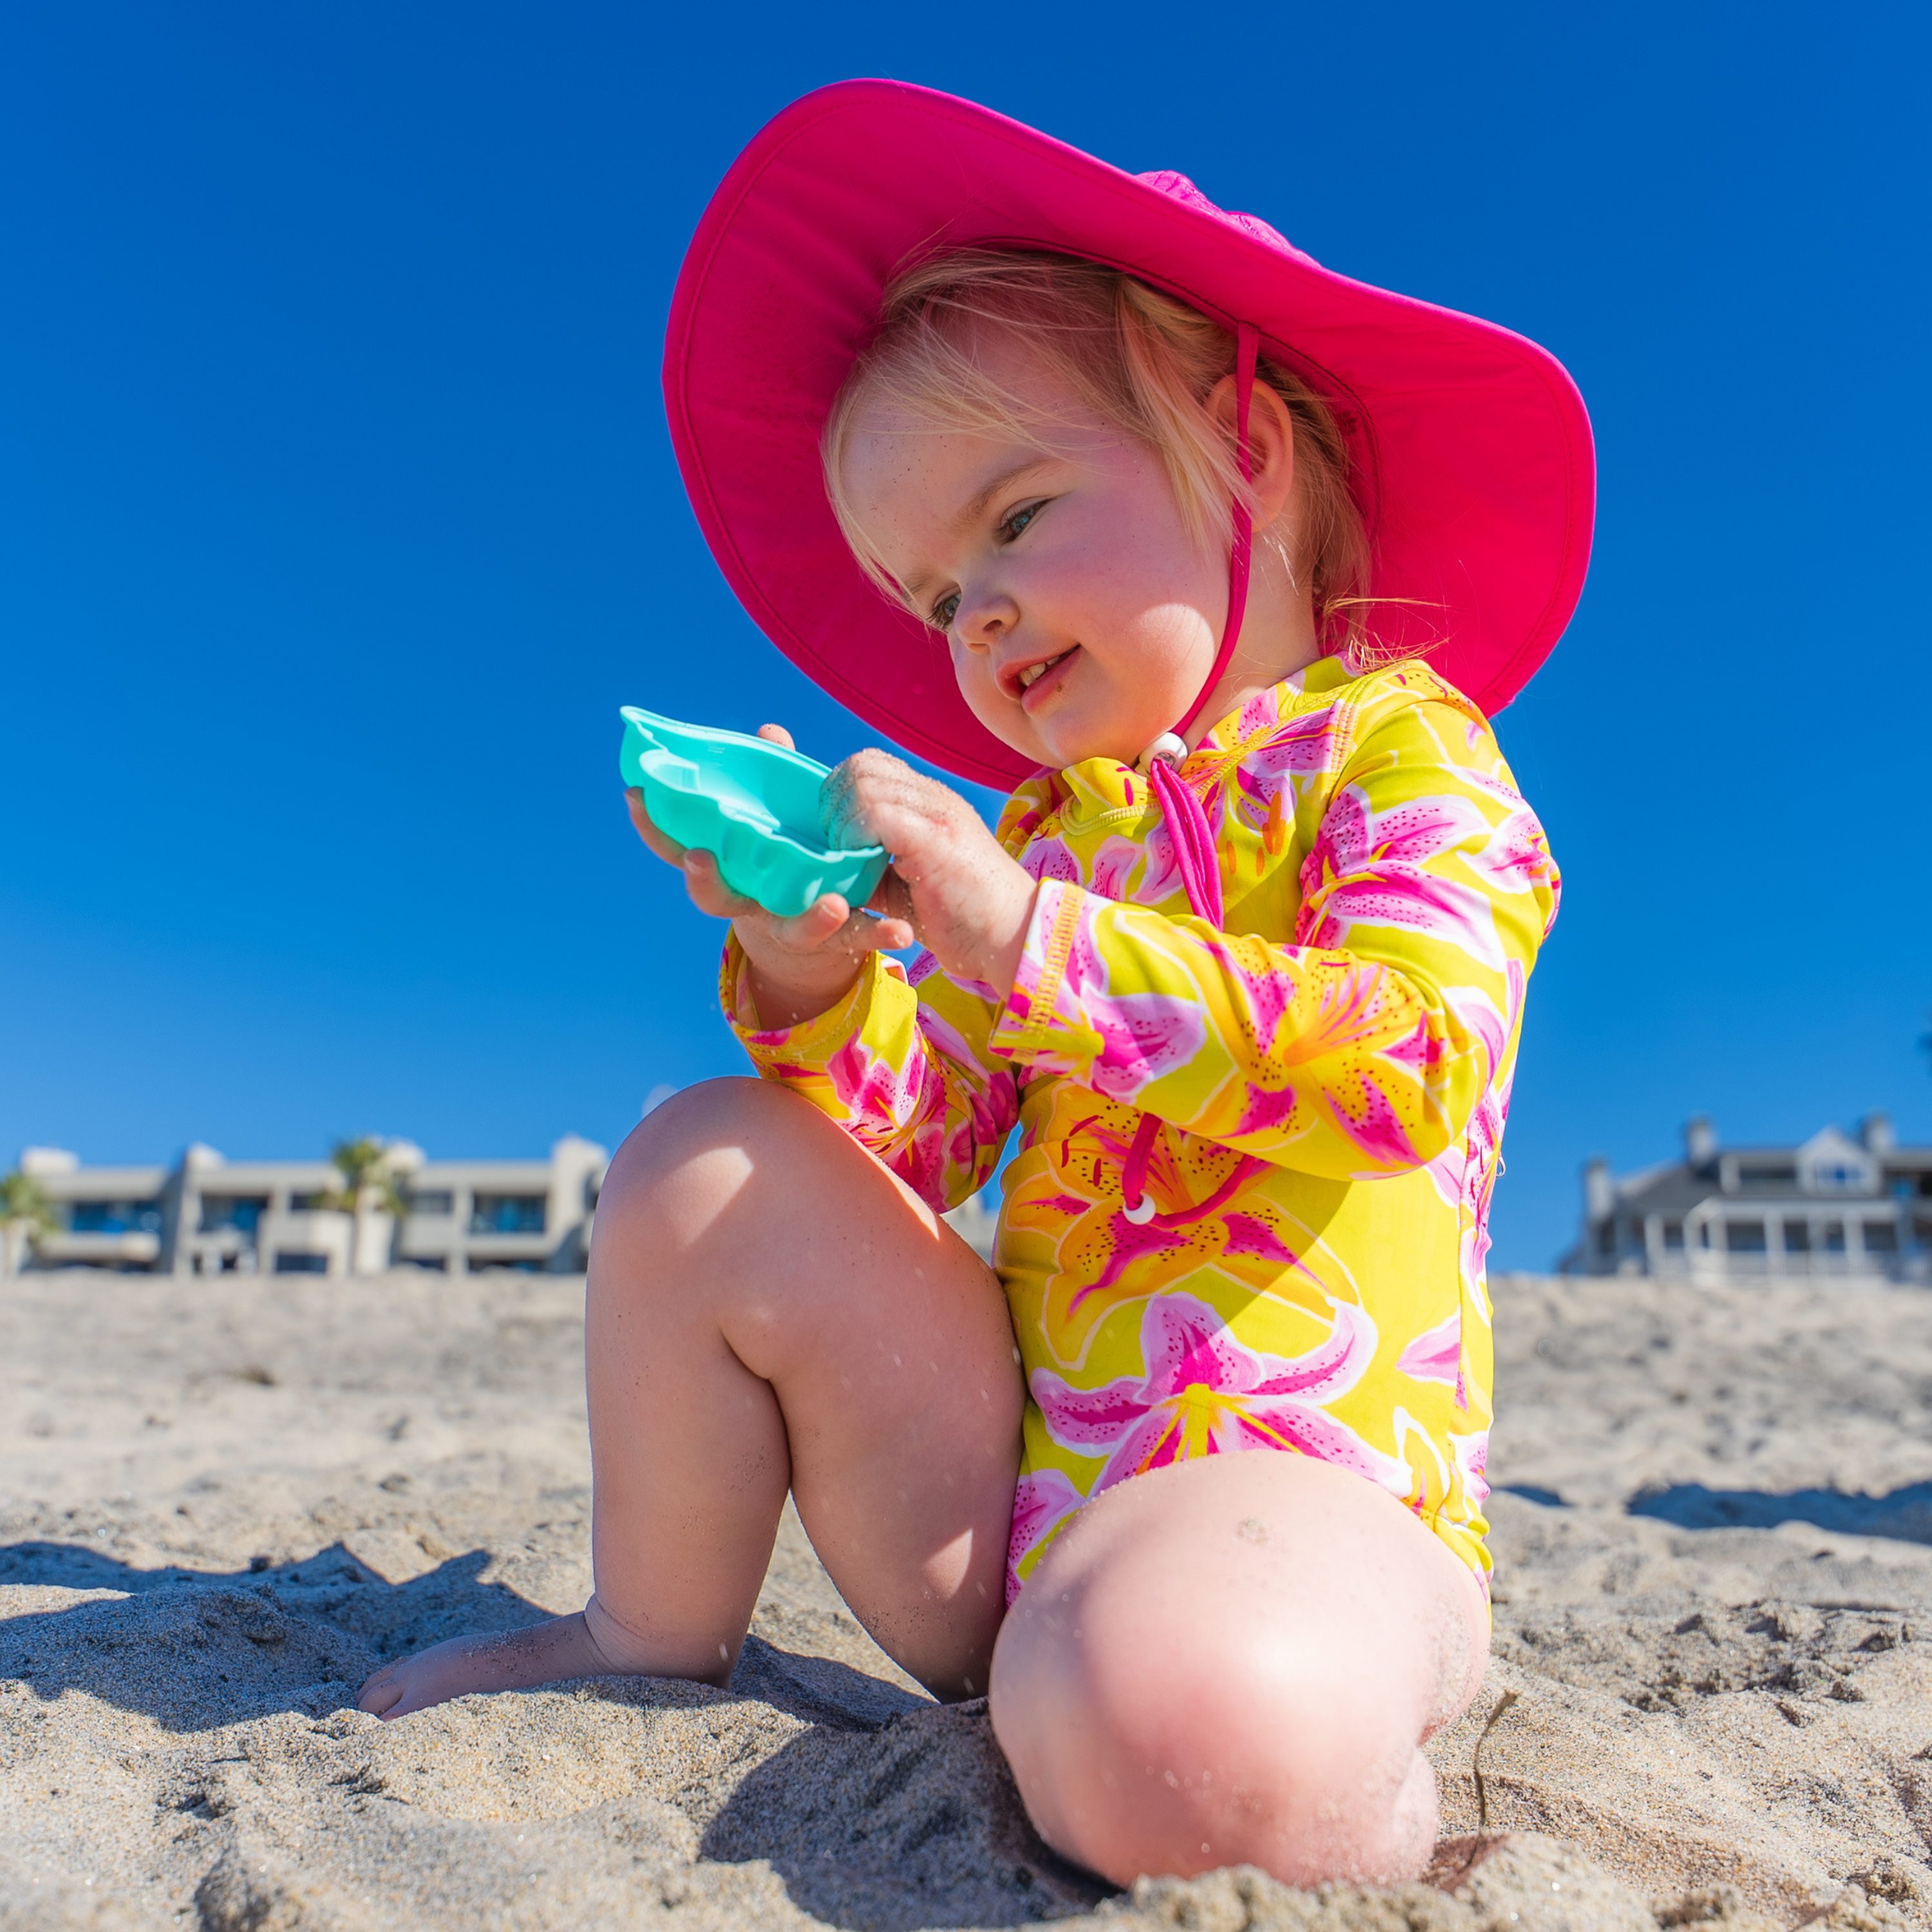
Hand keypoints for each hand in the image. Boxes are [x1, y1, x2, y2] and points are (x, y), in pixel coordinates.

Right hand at [625, 725, 921, 1028]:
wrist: (815, 923)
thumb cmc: (784, 852)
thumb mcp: (775, 815)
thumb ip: (771, 779)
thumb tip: (771, 732)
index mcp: (724, 865)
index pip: (675, 846)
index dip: (650, 824)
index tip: (633, 795)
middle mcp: (747, 899)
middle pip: (715, 897)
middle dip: (704, 880)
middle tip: (703, 861)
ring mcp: (786, 924)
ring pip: (791, 930)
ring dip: (810, 920)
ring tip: (834, 906)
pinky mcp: (831, 940)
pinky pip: (855, 940)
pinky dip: (877, 934)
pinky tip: (901, 932)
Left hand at [819, 748, 1036, 994]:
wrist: (1015, 937)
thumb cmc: (966, 918)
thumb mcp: (909, 886)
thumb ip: (874, 867)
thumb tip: (833, 865)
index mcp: (931, 802)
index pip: (871, 764)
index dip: (841, 792)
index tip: (835, 834)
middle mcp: (935, 797)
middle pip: (862, 764)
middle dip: (833, 803)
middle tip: (835, 845)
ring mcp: (937, 812)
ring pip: (864, 783)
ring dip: (841, 822)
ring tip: (847, 858)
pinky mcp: (935, 837)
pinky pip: (875, 814)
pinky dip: (854, 837)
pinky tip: (860, 865)